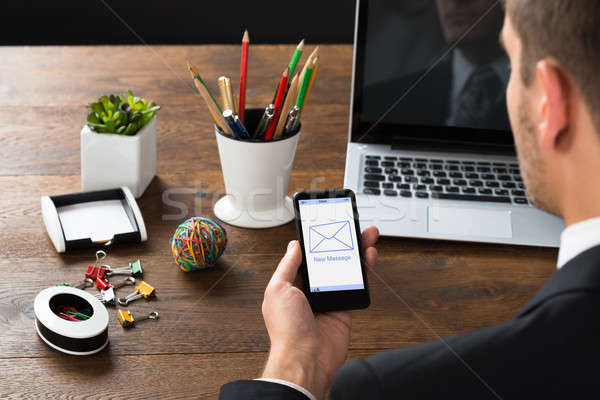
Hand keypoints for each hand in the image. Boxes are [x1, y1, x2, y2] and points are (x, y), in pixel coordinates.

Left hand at [261, 226, 378, 399]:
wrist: (306, 357)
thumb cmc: (286, 329)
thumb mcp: (278, 288)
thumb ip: (288, 265)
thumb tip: (294, 245)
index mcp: (291, 284)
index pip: (306, 256)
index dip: (316, 240)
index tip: (326, 226)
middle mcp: (310, 290)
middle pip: (329, 259)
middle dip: (341, 241)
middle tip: (351, 226)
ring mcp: (329, 298)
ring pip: (346, 268)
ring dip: (356, 250)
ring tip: (365, 234)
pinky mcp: (345, 307)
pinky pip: (357, 284)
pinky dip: (365, 269)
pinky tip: (369, 255)